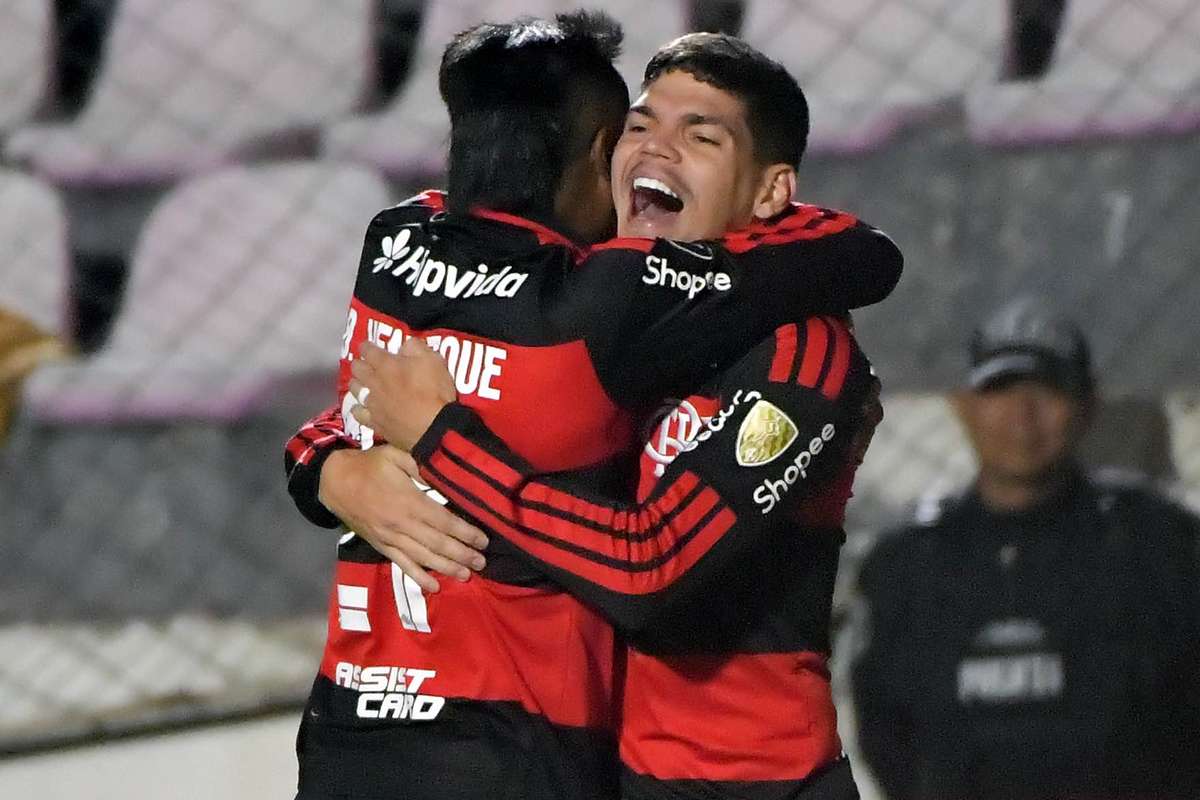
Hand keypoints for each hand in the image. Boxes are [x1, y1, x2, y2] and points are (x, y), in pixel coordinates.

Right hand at [318, 445, 487, 591]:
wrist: (334, 482)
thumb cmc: (370, 465)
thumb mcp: (396, 455)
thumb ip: (420, 466)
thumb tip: (445, 477)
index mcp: (409, 502)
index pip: (444, 522)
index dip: (466, 532)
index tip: (484, 540)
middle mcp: (402, 525)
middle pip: (437, 543)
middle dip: (462, 554)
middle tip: (481, 562)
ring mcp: (390, 538)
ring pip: (423, 557)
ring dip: (446, 568)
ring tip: (466, 575)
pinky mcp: (381, 546)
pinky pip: (402, 564)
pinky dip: (418, 577)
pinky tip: (433, 587)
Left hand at [349, 339, 456, 450]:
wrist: (434, 427)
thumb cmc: (435, 392)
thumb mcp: (433, 361)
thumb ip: (416, 348)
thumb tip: (405, 345)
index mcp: (386, 364)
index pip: (369, 350)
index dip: (367, 346)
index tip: (367, 345)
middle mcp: (374, 382)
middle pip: (357, 369)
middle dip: (359, 363)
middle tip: (364, 363)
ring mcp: (372, 404)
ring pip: (355, 390)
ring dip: (356, 383)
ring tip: (361, 383)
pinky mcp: (375, 422)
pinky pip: (358, 413)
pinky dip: (358, 408)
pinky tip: (360, 407)